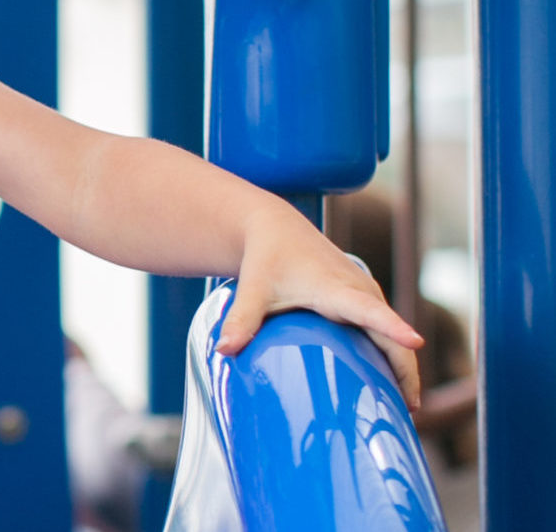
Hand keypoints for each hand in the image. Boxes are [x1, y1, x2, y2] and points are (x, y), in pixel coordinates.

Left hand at [215, 210, 424, 408]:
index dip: (392, 327)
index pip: (368, 311)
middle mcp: (360, 290)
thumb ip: (241, 320)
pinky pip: (386, 332)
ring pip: (393, 336)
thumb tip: (223, 351)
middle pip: (391, 335)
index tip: (416, 342)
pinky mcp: (366, 301)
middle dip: (406, 370)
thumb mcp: (252, 288)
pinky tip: (393, 386)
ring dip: (404, 367)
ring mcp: (367, 295)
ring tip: (407, 408)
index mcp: (335, 288)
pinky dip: (394, 356)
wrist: (278, 230)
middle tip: (410, 410)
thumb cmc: (267, 259)